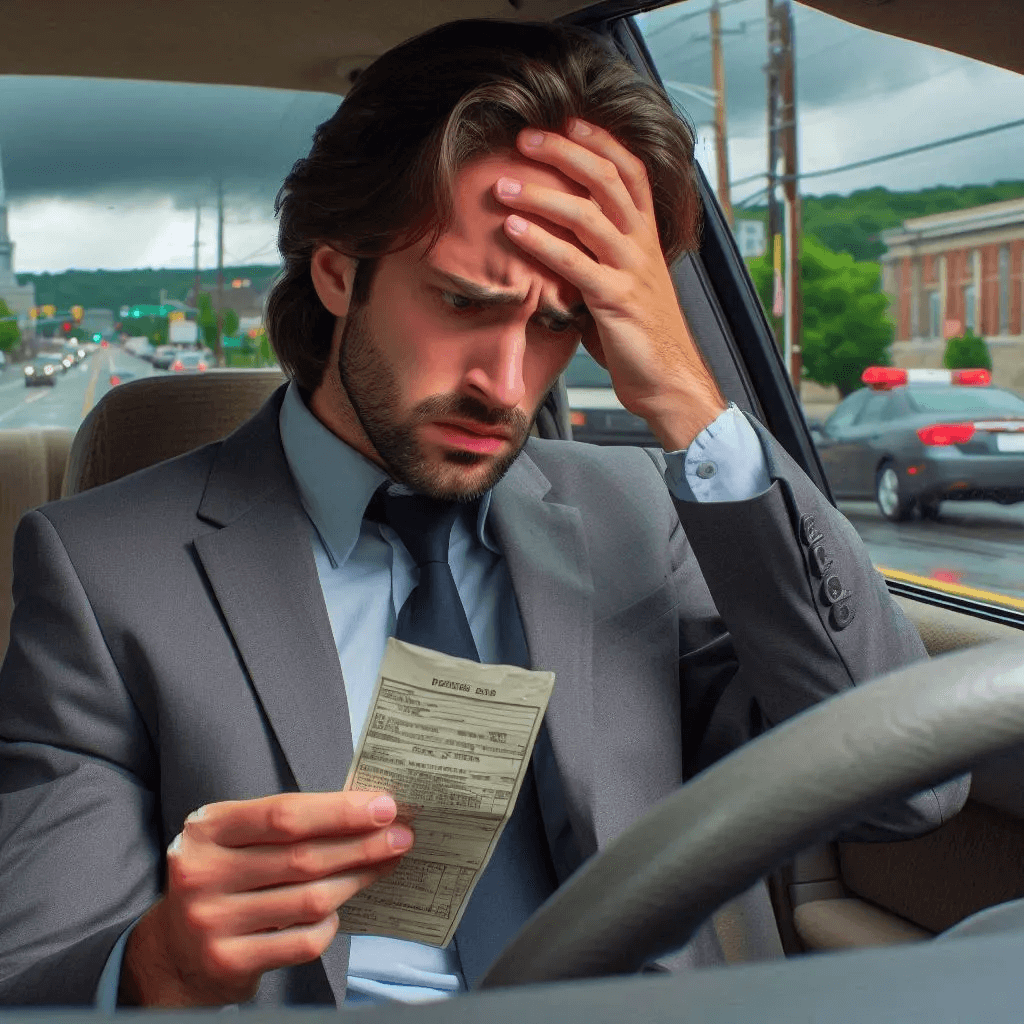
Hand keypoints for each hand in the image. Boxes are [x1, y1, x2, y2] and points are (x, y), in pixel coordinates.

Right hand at [120, 790, 411, 1006]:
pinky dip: (330, 923)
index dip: (340, 810)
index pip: (284, 813)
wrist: (174, 948)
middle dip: (362, 844)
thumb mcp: (239, 838)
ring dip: (356, 880)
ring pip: (309, 899)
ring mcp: (212, 921)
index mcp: (207, 829)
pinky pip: (303, 940)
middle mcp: (202, 873)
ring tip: (382, 865)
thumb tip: (367, 810)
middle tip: (401, 836)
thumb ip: (289, 823)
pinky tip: (339, 909)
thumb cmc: (226, 876)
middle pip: (303, 856)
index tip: (384, 806)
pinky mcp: (229, 961)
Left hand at [494, 119, 725, 449]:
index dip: (601, 140)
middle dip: (564, 151)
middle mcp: (642, 245)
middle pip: (607, 179)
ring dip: (540, 194)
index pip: (631, 170)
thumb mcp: (618, 285)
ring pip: (588, 215)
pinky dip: (540, 242)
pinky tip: (513, 229)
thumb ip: (593, 259)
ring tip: (502, 184)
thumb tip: (550, 243)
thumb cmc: (637, 335)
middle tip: (525, 138)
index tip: (567, 121)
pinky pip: (575, 263)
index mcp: (647, 236)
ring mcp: (631, 271)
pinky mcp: (616, 300)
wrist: (667, 380)